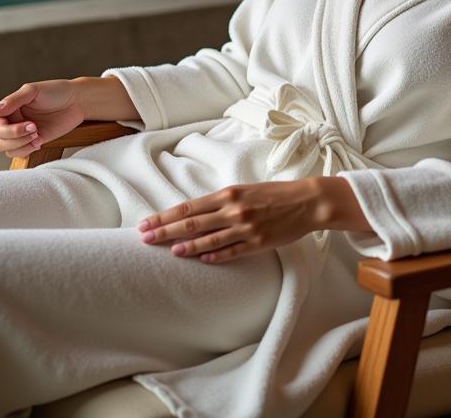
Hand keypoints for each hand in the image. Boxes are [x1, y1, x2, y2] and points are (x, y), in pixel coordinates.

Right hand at [0, 79, 86, 158]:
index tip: (28, 123)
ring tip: (37, 134)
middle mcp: (13, 120)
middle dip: (15, 136)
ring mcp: (22, 133)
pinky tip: (40, 141)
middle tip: (34, 128)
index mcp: (9, 108)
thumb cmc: (56, 91)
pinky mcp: (33, 142)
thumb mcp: (33, 91)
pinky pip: (20, 153)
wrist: (78, 101)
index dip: (6, 128)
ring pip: (6, 148)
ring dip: (21, 144)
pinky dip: (27, 150)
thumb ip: (12, 100)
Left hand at [136, 179, 321, 262]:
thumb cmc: (274, 193)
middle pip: (191, 223)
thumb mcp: (245, 190)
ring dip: (185, 247)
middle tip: (144, 238)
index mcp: (228, 194)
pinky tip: (200, 260)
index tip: (146, 223)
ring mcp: (245, 228)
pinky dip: (213, 256)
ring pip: (208, 240)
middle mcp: (233, 210)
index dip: (165, 216)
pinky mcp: (257, 243)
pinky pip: (230, 252)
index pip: (188, 207)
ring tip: (168, 252)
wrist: (306, 201)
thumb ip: (222, 201)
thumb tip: (195, 214)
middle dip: (165, 231)